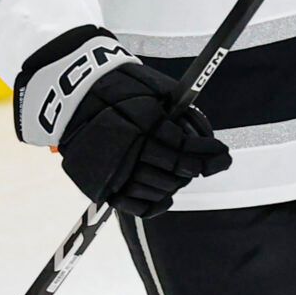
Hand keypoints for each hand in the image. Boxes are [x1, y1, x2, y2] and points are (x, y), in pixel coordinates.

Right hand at [58, 64, 231, 217]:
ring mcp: (115, 170)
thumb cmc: (122, 88)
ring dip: (177, 183)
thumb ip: (180, 114)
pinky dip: (155, 205)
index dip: (207, 150)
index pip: (183, 146)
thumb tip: (206, 139)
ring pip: (158, 188)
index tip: (222, 152)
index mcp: (142, 124)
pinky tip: (166, 198)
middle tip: (210, 164)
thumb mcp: (155, 91)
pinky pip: (134, 206)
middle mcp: (129, 149)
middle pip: (174, 170)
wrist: (74, 96)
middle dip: (196, 167)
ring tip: (186, 174)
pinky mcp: (102, 185)